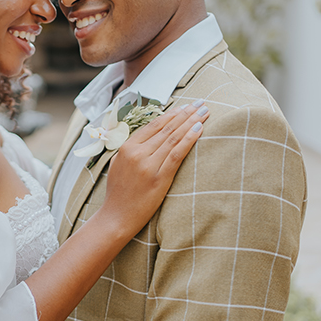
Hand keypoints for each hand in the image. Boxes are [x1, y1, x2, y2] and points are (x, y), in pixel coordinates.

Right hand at [102, 100, 208, 238]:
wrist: (116, 218)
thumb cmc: (118, 194)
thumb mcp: (118, 165)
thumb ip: (131, 150)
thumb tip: (148, 137)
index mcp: (127, 147)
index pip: (154, 125)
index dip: (172, 113)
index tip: (186, 106)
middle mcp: (137, 153)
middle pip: (167, 128)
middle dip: (186, 113)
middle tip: (201, 103)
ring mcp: (148, 165)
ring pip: (174, 137)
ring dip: (191, 121)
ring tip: (205, 112)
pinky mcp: (159, 178)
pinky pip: (177, 153)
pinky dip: (189, 139)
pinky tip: (199, 129)